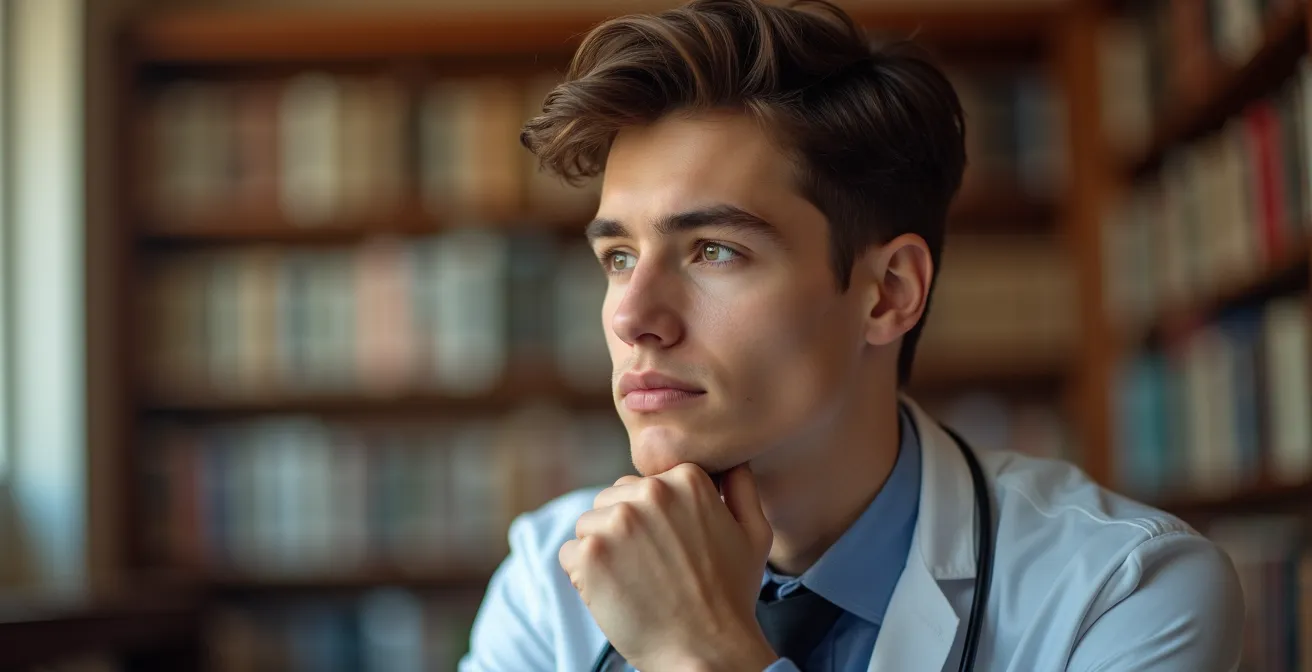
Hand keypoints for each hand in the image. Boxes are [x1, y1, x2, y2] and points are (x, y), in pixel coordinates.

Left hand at [559, 463, 777, 671]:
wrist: (707, 652)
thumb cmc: (731, 596)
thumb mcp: (754, 534)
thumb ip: (741, 488)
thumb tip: (731, 462)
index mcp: (687, 479)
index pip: (644, 485)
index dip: (652, 520)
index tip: (671, 549)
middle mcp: (650, 492)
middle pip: (612, 499)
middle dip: (624, 530)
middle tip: (652, 568)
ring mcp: (617, 522)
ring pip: (588, 524)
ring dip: (602, 551)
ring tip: (635, 581)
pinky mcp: (590, 554)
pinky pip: (569, 553)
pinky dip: (583, 576)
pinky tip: (615, 594)